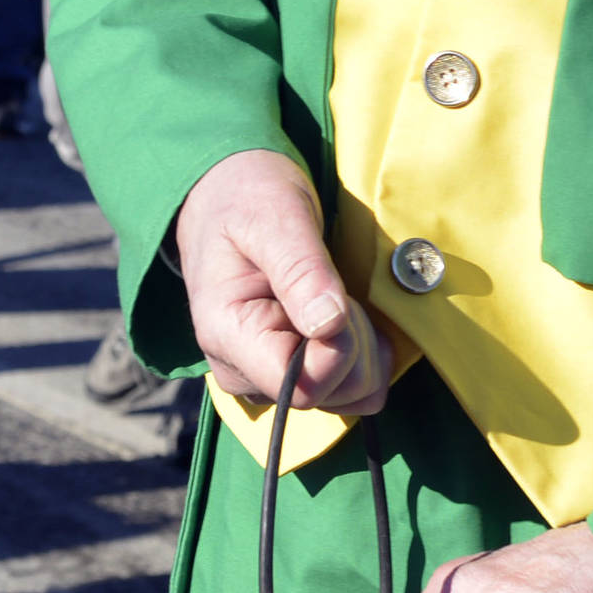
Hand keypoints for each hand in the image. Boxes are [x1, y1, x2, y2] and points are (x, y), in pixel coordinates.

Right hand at [174, 149, 391, 414]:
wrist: (229, 196)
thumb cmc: (247, 199)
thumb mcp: (275, 216)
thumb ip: (301, 270)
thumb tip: (328, 325)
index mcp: (227, 334)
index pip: (299, 386)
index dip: (340, 351)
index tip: (345, 302)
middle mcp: (242, 369)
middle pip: (329, 393)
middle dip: (355, 342)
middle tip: (335, 286)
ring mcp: (267, 375)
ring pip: (347, 395)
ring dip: (362, 348)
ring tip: (338, 297)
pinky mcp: (291, 373)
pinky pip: (351, 387)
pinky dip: (366, 353)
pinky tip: (350, 315)